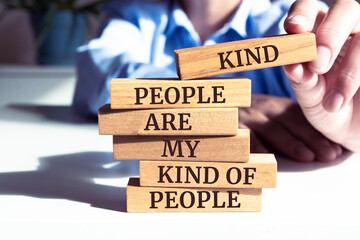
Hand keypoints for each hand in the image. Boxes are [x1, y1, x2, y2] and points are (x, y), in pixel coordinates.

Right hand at [239, 94, 341, 161]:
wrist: (220, 107)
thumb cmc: (250, 119)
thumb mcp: (271, 117)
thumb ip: (291, 128)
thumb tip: (324, 149)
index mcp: (277, 107)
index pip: (301, 120)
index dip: (318, 134)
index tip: (335, 149)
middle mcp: (264, 108)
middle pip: (290, 124)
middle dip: (311, 139)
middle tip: (328, 154)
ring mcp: (248, 116)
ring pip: (272, 129)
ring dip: (290, 143)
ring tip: (306, 156)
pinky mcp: (232, 125)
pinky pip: (245, 136)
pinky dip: (256, 147)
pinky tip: (268, 159)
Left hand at [283, 0, 359, 150]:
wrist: (352, 129)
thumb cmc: (326, 107)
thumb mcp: (310, 97)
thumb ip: (300, 81)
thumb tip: (291, 66)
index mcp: (316, 33)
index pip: (309, 9)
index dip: (302, 13)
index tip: (294, 28)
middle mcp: (344, 30)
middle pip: (345, 9)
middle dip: (330, 34)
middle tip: (318, 65)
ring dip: (349, 70)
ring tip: (332, 103)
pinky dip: (357, 80)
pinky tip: (343, 101)